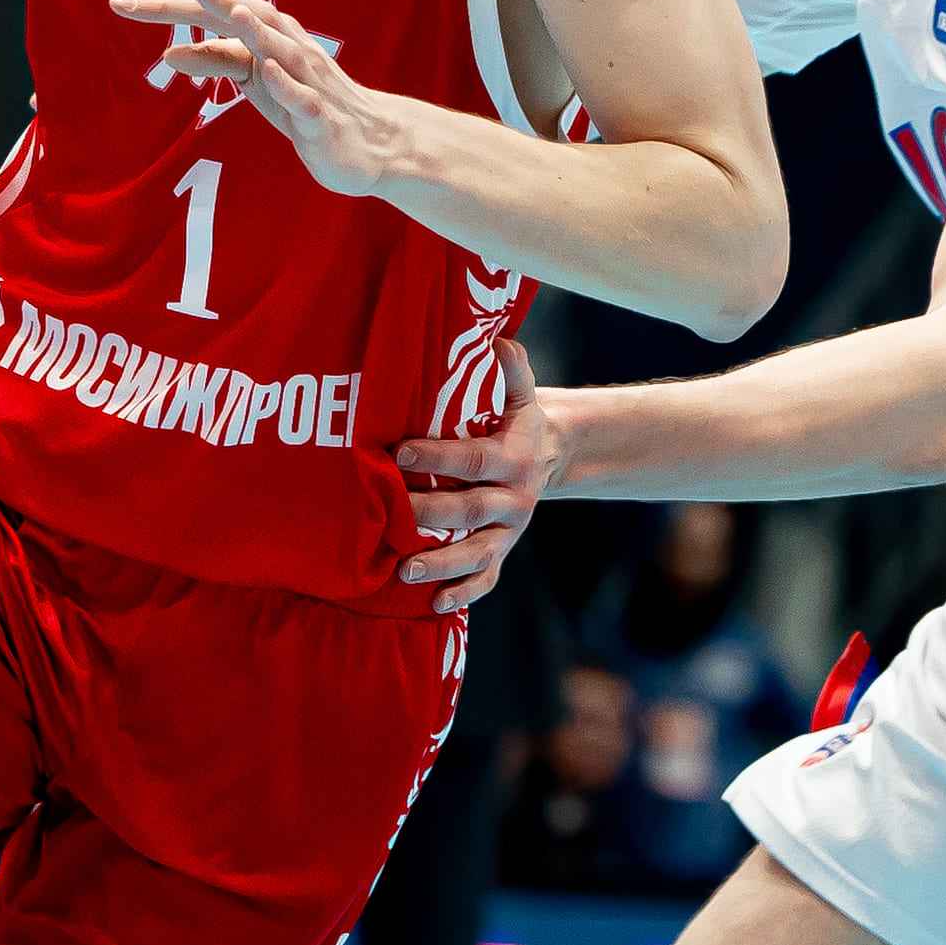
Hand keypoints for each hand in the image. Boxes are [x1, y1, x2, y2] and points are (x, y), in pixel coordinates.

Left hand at [112, 0, 411, 198]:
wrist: (368, 144)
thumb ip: (215, 61)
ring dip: (257, 30)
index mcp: (266, 36)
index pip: (212, 13)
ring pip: (281, 49)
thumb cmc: (305, 106)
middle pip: (247, 15)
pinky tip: (268, 69)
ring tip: (230, 10)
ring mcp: (307, 79)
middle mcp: (287, 47)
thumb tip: (169, 54)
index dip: (168, 6)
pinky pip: (303, 98)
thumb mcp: (253, 81)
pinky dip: (286, 83)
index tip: (120, 2)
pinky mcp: (321, 115)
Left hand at [394, 342, 560, 611]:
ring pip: (476, 553)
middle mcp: (512, 499)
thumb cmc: (518, 422)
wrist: (553, 457)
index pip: (472, 459)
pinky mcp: (501, 553)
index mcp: (513, 458)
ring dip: (441, 565)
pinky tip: (435, 604)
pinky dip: (463, 593)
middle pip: (469, 510)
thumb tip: (498, 340)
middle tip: (392, 514)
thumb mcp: (521, 396)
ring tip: (405, 572)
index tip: (398, 454)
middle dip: (430, 513)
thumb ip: (512, 370)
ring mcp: (507, 532)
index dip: (437, 457)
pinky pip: (486, 579)